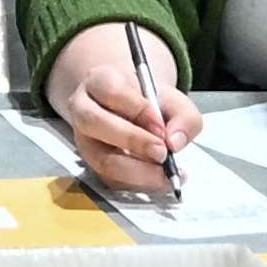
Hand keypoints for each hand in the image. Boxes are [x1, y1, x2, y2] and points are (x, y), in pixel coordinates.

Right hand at [42, 24, 198, 194]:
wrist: (136, 115)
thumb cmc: (148, 103)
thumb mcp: (172, 99)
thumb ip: (183, 115)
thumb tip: (175, 141)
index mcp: (99, 82)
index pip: (112, 91)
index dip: (138, 109)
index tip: (162, 126)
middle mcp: (83, 110)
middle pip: (95, 122)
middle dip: (132, 140)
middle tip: (162, 152)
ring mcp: (85, 141)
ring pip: (101, 159)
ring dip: (138, 171)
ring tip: (166, 173)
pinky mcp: (94, 167)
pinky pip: (113, 181)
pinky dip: (140, 184)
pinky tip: (162, 180)